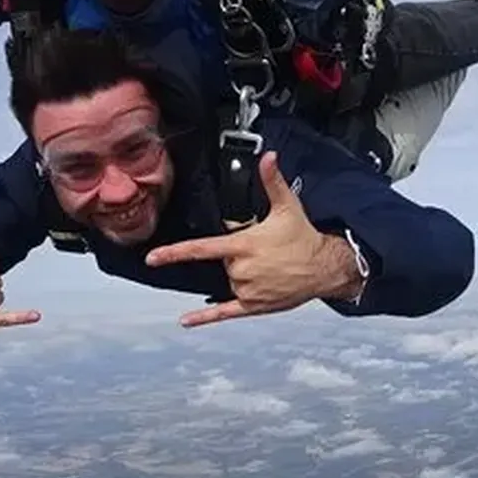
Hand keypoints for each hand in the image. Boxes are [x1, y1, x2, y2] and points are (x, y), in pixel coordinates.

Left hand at [146, 152, 361, 326]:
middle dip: (235, 255)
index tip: (152, 257)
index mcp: (244, 245)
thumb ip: (272, 181)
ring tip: (268, 266)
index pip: (202, 248)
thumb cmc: (303, 236)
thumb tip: (269, 157)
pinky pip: (225, 312)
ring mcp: (247, 289)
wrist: (325, 268)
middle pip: (221, 262)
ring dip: (240, 274)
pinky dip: (205, 317)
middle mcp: (242, 269)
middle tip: (261, 249)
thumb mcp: (287, 206)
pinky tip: (186, 320)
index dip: (175, 252)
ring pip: (228, 280)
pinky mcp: (254, 306)